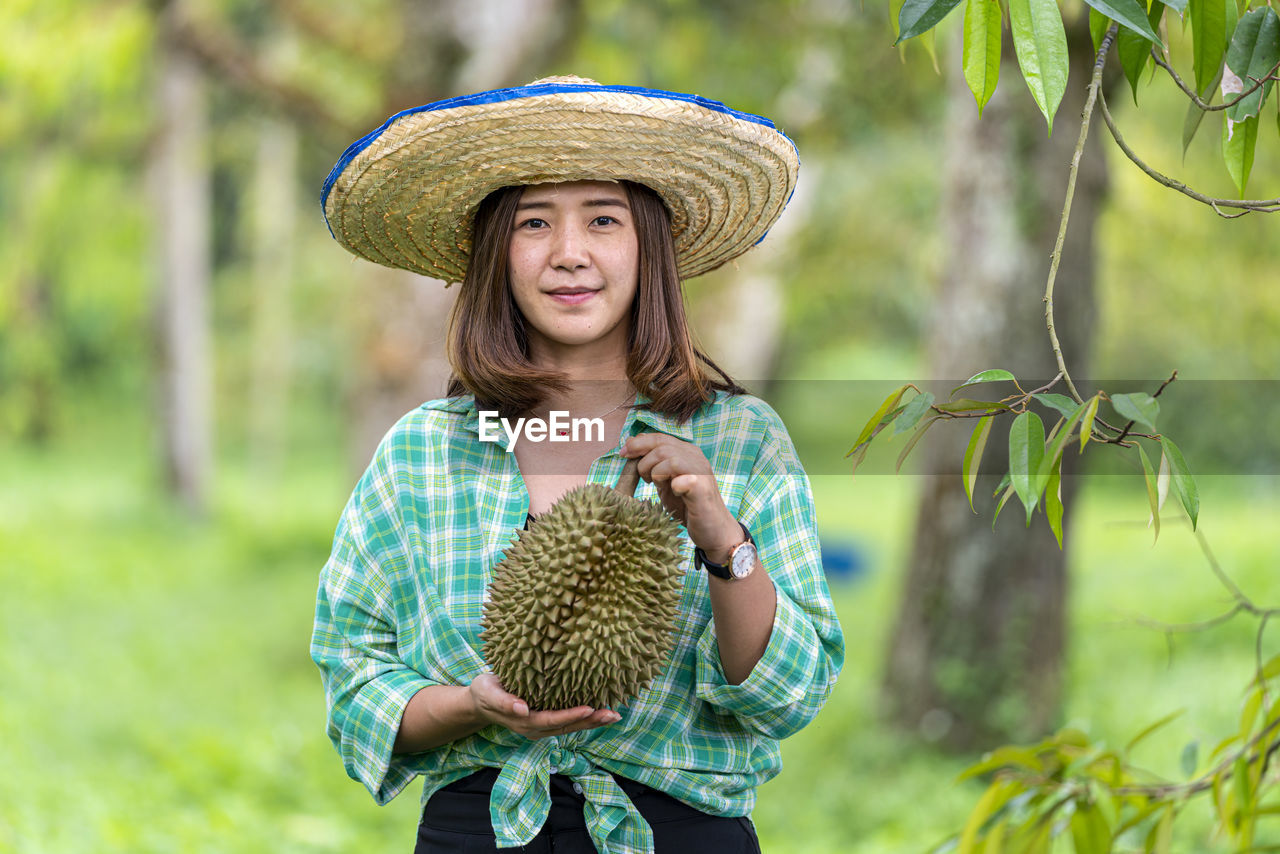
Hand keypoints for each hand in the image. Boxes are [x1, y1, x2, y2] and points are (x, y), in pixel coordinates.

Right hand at [469, 673, 619, 739]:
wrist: (480, 702)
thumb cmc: (484, 693)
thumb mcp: (488, 693)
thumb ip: (504, 701)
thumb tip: (523, 709)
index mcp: (523, 721)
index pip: (551, 720)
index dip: (570, 716)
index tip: (589, 708)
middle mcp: (535, 728)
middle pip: (566, 727)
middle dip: (590, 722)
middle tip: (613, 714)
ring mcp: (541, 727)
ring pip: (570, 727)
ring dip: (593, 722)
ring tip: (614, 715)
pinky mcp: (545, 722)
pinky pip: (567, 722)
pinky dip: (585, 718)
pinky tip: (600, 712)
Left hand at [621, 434, 742, 560]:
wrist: (714, 531)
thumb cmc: (688, 507)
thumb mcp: (666, 482)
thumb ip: (653, 465)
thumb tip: (631, 444)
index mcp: (686, 452)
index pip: (658, 438)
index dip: (637, 444)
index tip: (623, 455)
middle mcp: (695, 457)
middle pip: (661, 444)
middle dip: (643, 460)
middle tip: (642, 478)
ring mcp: (701, 471)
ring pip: (669, 458)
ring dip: (655, 472)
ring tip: (657, 486)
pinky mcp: (703, 489)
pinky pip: (683, 479)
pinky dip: (673, 485)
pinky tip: (674, 493)